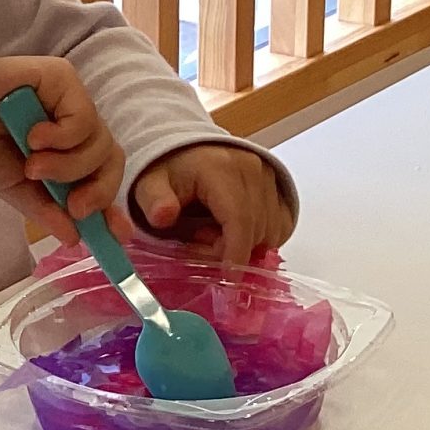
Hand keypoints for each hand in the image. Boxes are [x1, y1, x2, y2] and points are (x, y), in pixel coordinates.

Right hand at [0, 56, 133, 247]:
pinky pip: (84, 117)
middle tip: (75, 206)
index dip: (111, 203)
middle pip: (110, 158)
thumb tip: (75, 236)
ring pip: (100, 142)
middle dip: (98, 190)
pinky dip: (62, 137)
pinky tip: (33, 138)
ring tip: (32, 166)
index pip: (100, 173)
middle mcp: (69, 120)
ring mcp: (67, 97)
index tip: (118, 236)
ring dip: (68, 165)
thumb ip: (47, 210)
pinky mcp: (61, 77)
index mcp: (62, 146)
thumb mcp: (16, 189)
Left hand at [131, 143, 295, 264]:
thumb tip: (163, 216)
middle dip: (230, 250)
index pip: (239, 218)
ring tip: (211, 232)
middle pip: (257, 228)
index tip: (229, 279)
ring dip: (245, 244)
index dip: (236, 253)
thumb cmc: (166, 171)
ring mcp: (268, 175)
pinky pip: (280, 224)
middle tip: (198, 245)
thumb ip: (154, 201)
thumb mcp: (149, 184)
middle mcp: (252, 169)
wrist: (184, 150)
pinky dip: (260, 237)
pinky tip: (232, 231)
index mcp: (221, 169)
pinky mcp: (276, 185)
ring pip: (272, 229)